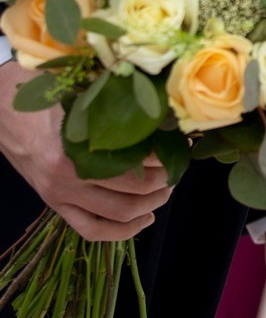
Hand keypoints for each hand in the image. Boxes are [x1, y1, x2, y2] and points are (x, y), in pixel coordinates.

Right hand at [0, 60, 172, 239]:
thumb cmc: (33, 89)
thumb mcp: (71, 85)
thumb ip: (107, 94)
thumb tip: (152, 95)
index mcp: (70, 150)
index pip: (131, 165)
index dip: (162, 157)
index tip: (180, 144)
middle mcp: (65, 179)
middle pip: (129, 193)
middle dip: (162, 182)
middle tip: (178, 166)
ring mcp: (58, 195)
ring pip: (115, 215)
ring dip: (148, 206)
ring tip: (166, 188)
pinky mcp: (53, 203)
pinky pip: (90, 230)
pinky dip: (120, 232)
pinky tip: (143, 221)